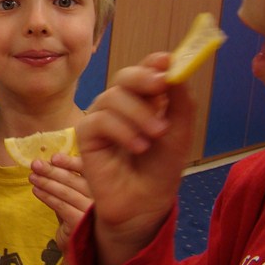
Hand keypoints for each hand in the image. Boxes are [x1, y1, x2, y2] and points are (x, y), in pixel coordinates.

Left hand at [29, 153, 90, 252]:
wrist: (80, 252)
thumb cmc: (76, 220)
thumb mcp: (73, 199)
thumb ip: (67, 183)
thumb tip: (49, 164)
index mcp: (102, 189)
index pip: (88, 171)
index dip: (70, 163)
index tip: (54, 158)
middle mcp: (100, 199)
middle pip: (74, 179)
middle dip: (52, 170)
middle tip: (35, 164)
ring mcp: (92, 211)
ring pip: (66, 192)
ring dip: (46, 182)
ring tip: (32, 177)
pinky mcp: (81, 222)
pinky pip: (60, 205)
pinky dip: (46, 197)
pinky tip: (36, 191)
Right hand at [76, 52, 195, 264]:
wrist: (145, 202)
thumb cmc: (161, 167)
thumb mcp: (180, 132)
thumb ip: (179, 100)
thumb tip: (173, 68)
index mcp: (145, 98)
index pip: (146, 70)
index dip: (155, 62)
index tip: (169, 62)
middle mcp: (121, 103)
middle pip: (125, 76)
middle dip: (143, 78)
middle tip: (161, 86)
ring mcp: (101, 116)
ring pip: (113, 96)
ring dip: (138, 114)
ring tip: (155, 136)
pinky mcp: (85, 134)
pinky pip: (100, 119)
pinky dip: (121, 130)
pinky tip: (138, 147)